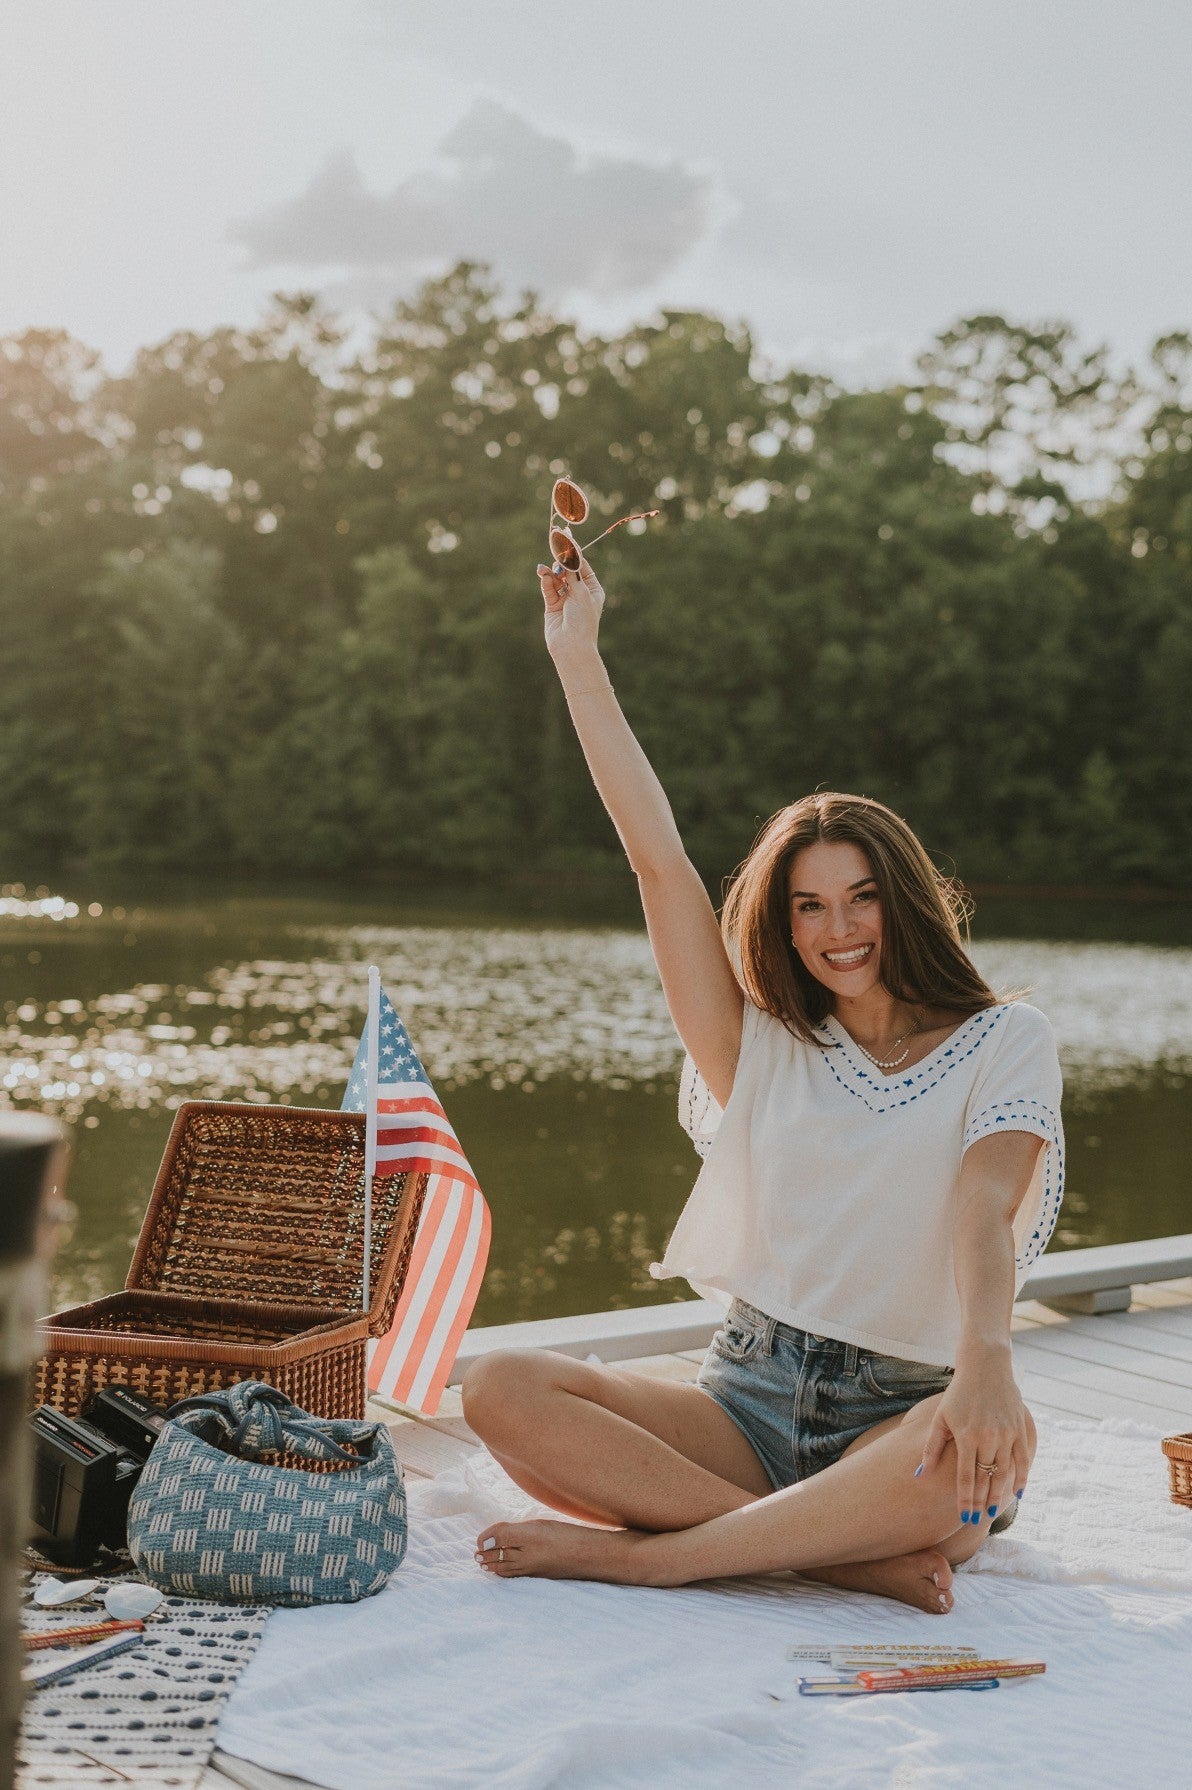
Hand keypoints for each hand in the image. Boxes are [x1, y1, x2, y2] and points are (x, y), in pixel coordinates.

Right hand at [536, 556, 605, 671]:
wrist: (572, 647)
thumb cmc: (583, 621)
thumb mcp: (581, 592)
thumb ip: (572, 572)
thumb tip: (568, 553)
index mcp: (593, 589)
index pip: (582, 566)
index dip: (574, 552)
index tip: (566, 538)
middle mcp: (579, 593)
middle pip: (568, 570)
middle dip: (560, 560)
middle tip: (553, 547)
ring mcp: (565, 599)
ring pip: (556, 578)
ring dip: (551, 572)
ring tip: (545, 569)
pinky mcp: (552, 605)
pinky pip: (548, 588)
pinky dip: (546, 581)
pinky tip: (543, 575)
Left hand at [915, 1358, 1033, 1526]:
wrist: (986, 1367)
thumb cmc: (958, 1394)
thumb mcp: (941, 1417)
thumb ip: (932, 1446)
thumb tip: (921, 1474)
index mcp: (966, 1435)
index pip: (966, 1477)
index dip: (966, 1499)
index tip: (965, 1516)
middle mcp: (988, 1437)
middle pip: (986, 1478)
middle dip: (982, 1502)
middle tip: (979, 1520)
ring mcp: (1007, 1433)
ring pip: (1004, 1472)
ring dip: (999, 1494)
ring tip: (993, 1511)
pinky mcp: (1019, 1429)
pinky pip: (1022, 1459)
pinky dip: (1021, 1477)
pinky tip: (1017, 1493)